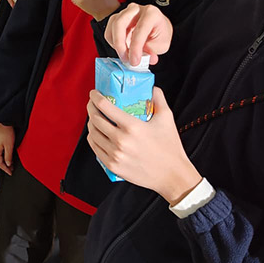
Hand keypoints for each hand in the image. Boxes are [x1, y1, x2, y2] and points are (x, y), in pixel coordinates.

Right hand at [0, 124, 14, 174]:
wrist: (4, 121)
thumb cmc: (6, 131)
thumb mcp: (9, 146)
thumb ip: (8, 156)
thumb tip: (8, 164)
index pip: (0, 164)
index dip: (5, 169)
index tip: (10, 173)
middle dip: (5, 166)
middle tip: (11, 169)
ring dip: (4, 160)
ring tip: (11, 163)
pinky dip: (3, 155)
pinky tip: (7, 155)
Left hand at [86, 87, 200, 205]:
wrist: (172, 175)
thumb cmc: (170, 147)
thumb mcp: (167, 119)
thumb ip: (158, 99)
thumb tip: (152, 87)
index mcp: (132, 127)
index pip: (105, 106)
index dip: (95, 97)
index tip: (94, 93)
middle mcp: (121, 140)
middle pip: (95, 119)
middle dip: (91, 108)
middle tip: (93, 104)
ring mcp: (115, 154)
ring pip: (93, 133)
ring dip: (91, 123)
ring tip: (94, 117)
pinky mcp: (112, 165)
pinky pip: (95, 148)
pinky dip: (93, 138)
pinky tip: (96, 133)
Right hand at [105, 3, 172, 65]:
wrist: (156, 26)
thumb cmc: (159, 32)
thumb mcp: (162, 44)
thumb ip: (151, 51)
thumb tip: (144, 59)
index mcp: (151, 13)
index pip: (140, 29)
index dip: (136, 48)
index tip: (134, 61)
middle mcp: (136, 9)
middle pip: (120, 23)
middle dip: (120, 44)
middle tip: (125, 59)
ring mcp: (124, 13)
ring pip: (112, 27)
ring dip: (116, 45)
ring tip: (125, 56)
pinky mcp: (115, 19)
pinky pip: (108, 32)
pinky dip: (113, 44)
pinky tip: (122, 49)